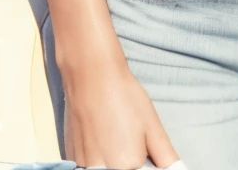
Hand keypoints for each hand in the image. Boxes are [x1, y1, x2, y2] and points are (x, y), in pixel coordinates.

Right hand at [61, 58, 179, 169]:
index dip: (147, 164)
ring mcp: (82, 164)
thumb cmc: (123, 96)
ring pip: (106, 169)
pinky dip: (99, 157)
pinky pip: (90, 165)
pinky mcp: (71, 156)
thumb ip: (166, 157)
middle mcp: (102, 169)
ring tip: (117, 136)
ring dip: (114, 161)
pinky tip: (102, 137)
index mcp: (127, 166)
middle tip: (131, 140)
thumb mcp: (153, 127)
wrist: (90, 76)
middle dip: (132, 163)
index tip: (145, 152)